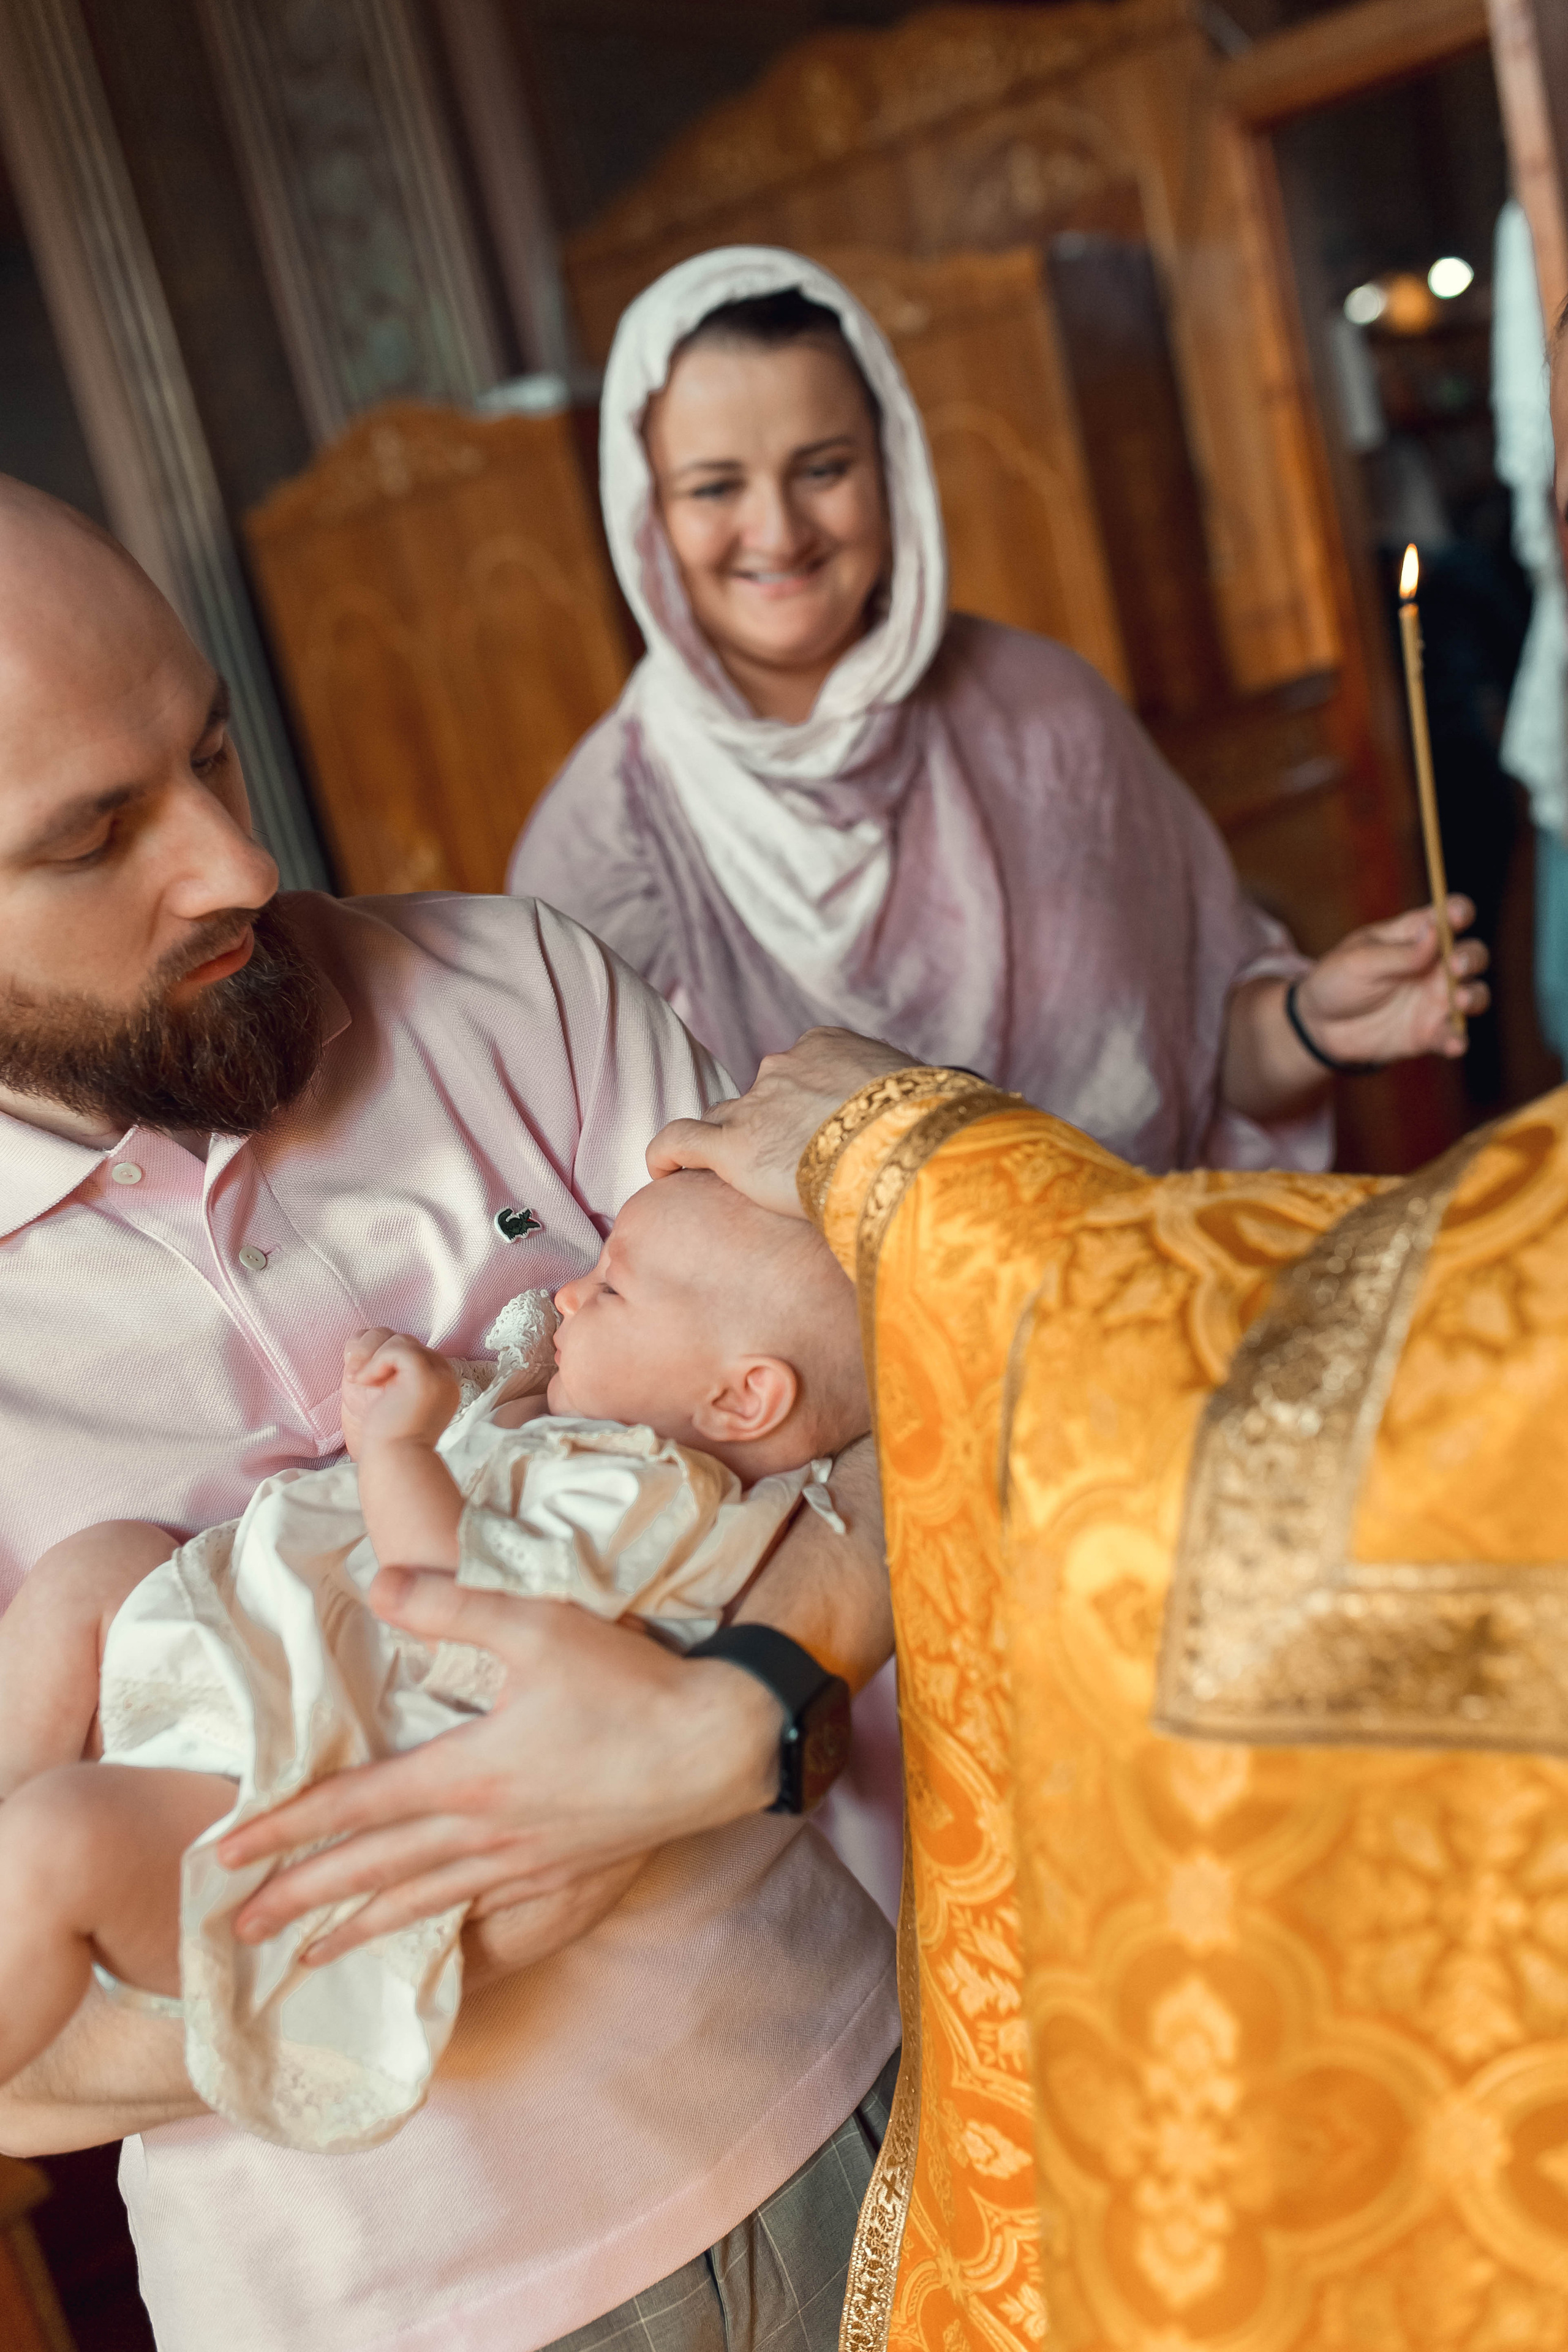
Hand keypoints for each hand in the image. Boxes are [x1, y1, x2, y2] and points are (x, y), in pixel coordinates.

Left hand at [217, 1570, 782, 1957]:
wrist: (718, 1746)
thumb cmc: (630, 1684)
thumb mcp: (537, 1624)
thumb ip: (451, 1604)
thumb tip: (376, 1583)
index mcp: (466, 1773)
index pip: (352, 1808)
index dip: (283, 1830)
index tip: (224, 1856)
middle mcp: (483, 1831)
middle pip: (371, 1872)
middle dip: (299, 1900)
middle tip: (237, 1930)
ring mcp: (522, 1862)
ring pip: (420, 1904)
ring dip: (356, 1929)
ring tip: (309, 1957)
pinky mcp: (561, 1874)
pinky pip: (480, 1914)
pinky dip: (436, 1933)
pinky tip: (427, 1942)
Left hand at [340, 1330, 458, 1458]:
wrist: (391, 1463)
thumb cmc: (384, 1437)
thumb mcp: (381, 1394)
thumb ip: (382, 1366)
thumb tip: (362, 1338)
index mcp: (435, 1380)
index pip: (406, 1347)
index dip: (377, 1353)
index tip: (358, 1376)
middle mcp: (443, 1376)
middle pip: (403, 1339)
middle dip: (371, 1350)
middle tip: (353, 1376)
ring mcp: (439, 1376)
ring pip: (400, 1340)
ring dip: (370, 1355)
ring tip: (357, 1380)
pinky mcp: (427, 1377)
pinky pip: (399, 1349)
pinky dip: (375, 1361)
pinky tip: (364, 1382)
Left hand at [648, 1027, 915, 1216]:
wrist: (906, 1144)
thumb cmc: (928, 1127)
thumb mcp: (924, 1099)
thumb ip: (900, 1107)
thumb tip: (928, 1125)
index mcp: (828, 1046)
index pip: (799, 1070)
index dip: (802, 1103)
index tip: (817, 1132)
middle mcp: (784, 1066)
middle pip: (759, 1095)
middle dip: (767, 1125)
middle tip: (788, 1166)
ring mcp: (754, 1104)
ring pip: (721, 1118)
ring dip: (727, 1143)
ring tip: (736, 1179)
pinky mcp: (731, 1146)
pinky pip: (678, 1141)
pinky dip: (665, 1154)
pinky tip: (661, 1173)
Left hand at [1294, 897, 1488, 1064]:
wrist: (1320, 1027)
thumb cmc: (1337, 981)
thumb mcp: (1359, 961)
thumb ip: (1398, 952)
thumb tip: (1434, 932)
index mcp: (1416, 936)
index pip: (1448, 915)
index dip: (1458, 912)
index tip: (1456, 918)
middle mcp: (1434, 965)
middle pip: (1471, 954)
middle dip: (1470, 957)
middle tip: (1456, 965)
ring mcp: (1436, 999)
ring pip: (1474, 993)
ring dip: (1473, 996)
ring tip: (1459, 1000)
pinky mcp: (1430, 1032)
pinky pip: (1453, 1035)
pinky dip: (1457, 1039)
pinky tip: (1455, 1045)